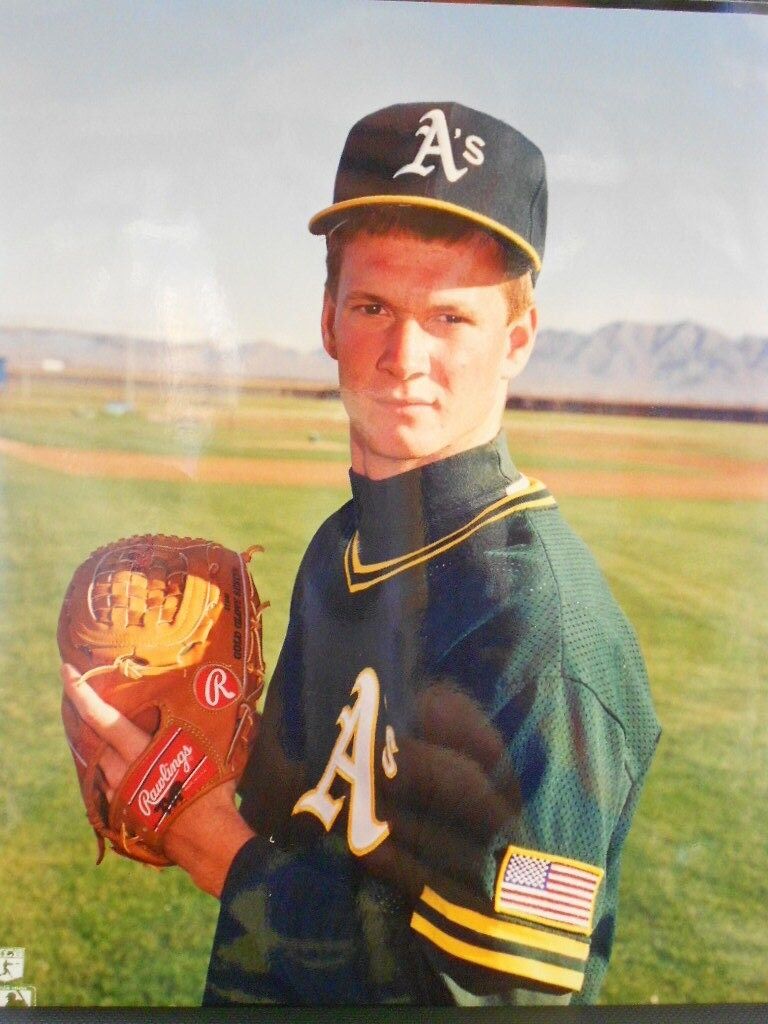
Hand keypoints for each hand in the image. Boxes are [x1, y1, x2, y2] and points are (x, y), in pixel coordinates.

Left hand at [61, 664, 254, 896]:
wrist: (203, 840)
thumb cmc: (209, 789)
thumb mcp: (209, 747)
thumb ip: (205, 722)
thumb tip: (230, 692)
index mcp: (137, 751)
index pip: (100, 717)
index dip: (81, 693)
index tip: (65, 670)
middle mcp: (119, 771)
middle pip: (89, 737)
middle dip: (81, 714)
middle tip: (77, 693)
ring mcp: (116, 794)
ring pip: (95, 762)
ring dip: (94, 744)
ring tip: (97, 728)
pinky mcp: (118, 812)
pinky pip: (103, 784)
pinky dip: (105, 770)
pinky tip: (115, 766)